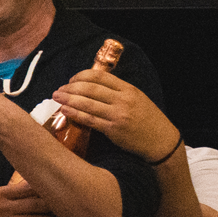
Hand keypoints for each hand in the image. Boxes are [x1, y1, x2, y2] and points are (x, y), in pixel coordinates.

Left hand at [52, 68, 178, 161]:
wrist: (160, 141)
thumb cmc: (148, 119)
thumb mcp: (137, 98)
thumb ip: (117, 91)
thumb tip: (92, 86)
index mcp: (128, 89)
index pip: (100, 76)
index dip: (81, 76)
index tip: (71, 79)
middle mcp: (123, 100)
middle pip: (90, 88)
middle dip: (70, 88)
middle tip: (59, 90)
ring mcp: (117, 115)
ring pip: (87, 104)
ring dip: (68, 100)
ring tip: (57, 98)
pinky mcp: (113, 130)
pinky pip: (89, 120)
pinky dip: (75, 114)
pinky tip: (65, 111)